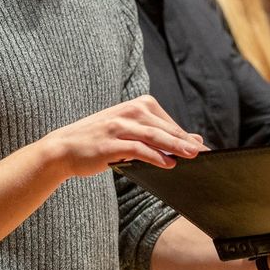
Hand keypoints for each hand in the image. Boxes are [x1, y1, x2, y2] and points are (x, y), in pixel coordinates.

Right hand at [41, 95, 206, 177]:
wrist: (64, 147)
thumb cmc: (102, 140)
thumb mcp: (131, 132)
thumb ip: (160, 134)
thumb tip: (194, 140)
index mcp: (136, 105)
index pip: (167, 122)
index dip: (185, 136)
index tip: (204, 148)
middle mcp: (128, 111)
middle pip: (163, 128)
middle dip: (184, 141)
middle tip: (204, 153)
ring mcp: (118, 127)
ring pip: (153, 136)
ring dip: (174, 146)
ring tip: (192, 155)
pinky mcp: (109, 144)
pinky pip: (137, 149)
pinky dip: (154, 156)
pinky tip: (168, 164)